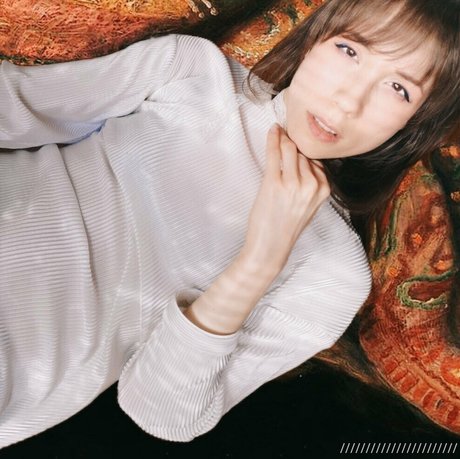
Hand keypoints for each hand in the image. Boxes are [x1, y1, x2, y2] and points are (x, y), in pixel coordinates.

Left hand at [240, 123, 329, 272]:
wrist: (269, 248)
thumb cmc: (285, 228)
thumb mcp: (307, 206)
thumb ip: (310, 184)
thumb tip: (303, 157)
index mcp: (324, 190)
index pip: (316, 160)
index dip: (304, 150)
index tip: (298, 138)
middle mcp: (312, 186)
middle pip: (304, 153)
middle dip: (294, 144)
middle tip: (286, 132)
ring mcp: (293, 184)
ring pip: (291, 149)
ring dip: (283, 139)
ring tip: (278, 132)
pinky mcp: (274, 183)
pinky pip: (275, 153)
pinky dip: (273, 139)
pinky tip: (273, 131)